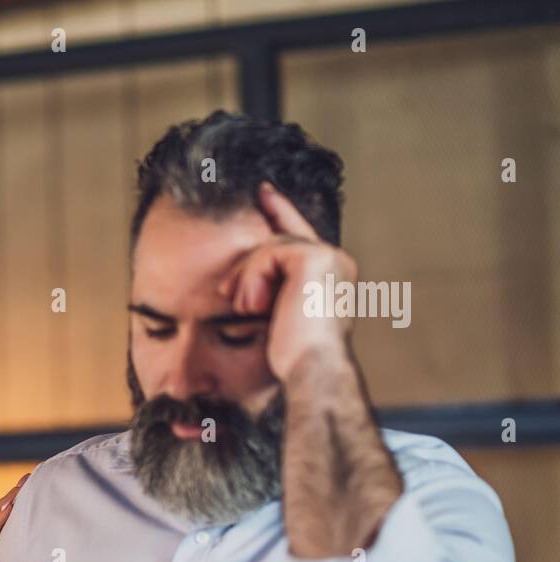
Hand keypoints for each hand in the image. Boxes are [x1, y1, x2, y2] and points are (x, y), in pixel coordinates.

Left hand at [217, 181, 356, 381]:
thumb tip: (243, 282)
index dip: (280, 212)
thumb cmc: (295, 356)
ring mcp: (328, 256)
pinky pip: (268, 253)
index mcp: (332, 274)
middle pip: (279, 241)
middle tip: (225, 291)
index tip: (262, 192)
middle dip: (247, 265)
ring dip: (247, 279)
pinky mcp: (314, 257)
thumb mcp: (279, 316)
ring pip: (270, 247)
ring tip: (245, 309)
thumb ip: (273, 290)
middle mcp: (336, 261)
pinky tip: (251, 305)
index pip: (300, 237)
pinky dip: (252, 278)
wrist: (313, 368)